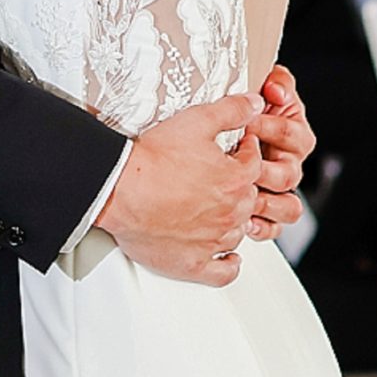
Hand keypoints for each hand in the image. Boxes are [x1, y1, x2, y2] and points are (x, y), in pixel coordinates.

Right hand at [96, 93, 264, 286]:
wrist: (120, 190)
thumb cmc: (154, 159)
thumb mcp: (197, 120)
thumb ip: (232, 110)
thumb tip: (256, 104)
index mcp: (236, 180)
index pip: (255, 163)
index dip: (246, 151)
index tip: (238, 149)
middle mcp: (231, 213)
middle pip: (250, 199)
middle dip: (241, 185)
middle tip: (222, 176)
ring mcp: (213, 241)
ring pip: (239, 232)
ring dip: (233, 219)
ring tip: (218, 207)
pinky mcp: (193, 263)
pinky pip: (223, 272)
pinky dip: (229, 264)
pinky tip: (227, 256)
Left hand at [249, 64, 314, 240]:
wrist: (222, 137)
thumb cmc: (246, 112)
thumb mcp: (264, 87)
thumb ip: (277, 81)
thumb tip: (277, 89)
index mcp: (295, 134)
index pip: (293, 134)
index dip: (270, 129)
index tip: (248, 124)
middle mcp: (290, 164)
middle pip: (290, 174)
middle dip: (264, 169)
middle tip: (241, 162)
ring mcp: (280, 190)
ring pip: (289, 207)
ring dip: (267, 202)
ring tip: (245, 195)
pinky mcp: (267, 212)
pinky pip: (274, 228)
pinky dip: (262, 227)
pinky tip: (245, 221)